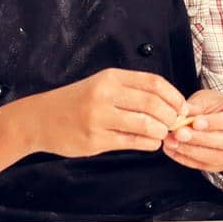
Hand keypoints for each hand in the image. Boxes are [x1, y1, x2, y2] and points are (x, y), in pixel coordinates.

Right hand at [26, 68, 186, 157]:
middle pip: (153, 104)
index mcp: (110, 77)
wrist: (41, 119)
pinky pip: (131, 142)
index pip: (154, 83)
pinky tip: (150, 143)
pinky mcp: (95, 140)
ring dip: (161, 131)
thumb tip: (169, 105)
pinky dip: (148, 144)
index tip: (182, 107)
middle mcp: (105, 94)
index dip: (174, 96)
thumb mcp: (101, 85)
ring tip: (162, 134)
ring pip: (145, 124)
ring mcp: (99, 118)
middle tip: (175, 124)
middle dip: (171, 116)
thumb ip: (131, 92)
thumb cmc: (76, 102)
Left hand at [163, 90, 222, 176]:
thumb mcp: (207, 99)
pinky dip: (187, 160)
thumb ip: (196, 107)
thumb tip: (181, 113)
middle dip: (201, 139)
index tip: (195, 122)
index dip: (215, 122)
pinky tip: (173, 151)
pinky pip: (207, 166)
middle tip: (179, 134)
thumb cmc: (217, 106)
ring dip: (192, 151)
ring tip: (172, 143)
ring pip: (218, 158)